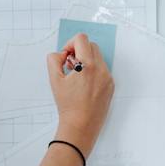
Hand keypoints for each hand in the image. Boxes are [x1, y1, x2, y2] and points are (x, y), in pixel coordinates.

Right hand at [47, 32, 114, 150]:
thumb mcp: (54, 80)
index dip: (70, 44)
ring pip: (98, 57)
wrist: (80, 126)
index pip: (82, 39)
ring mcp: (108, 78)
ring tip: (76, 77)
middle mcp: (101, 70)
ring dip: (86, 61)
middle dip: (79, 51)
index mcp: (88, 66)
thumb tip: (61, 54)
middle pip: (91, 45)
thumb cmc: (68, 106)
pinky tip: (84, 85)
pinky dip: (93, 71)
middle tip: (69, 65)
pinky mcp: (110, 86)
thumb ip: (54, 60)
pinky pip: (102, 70)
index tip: (66, 56)